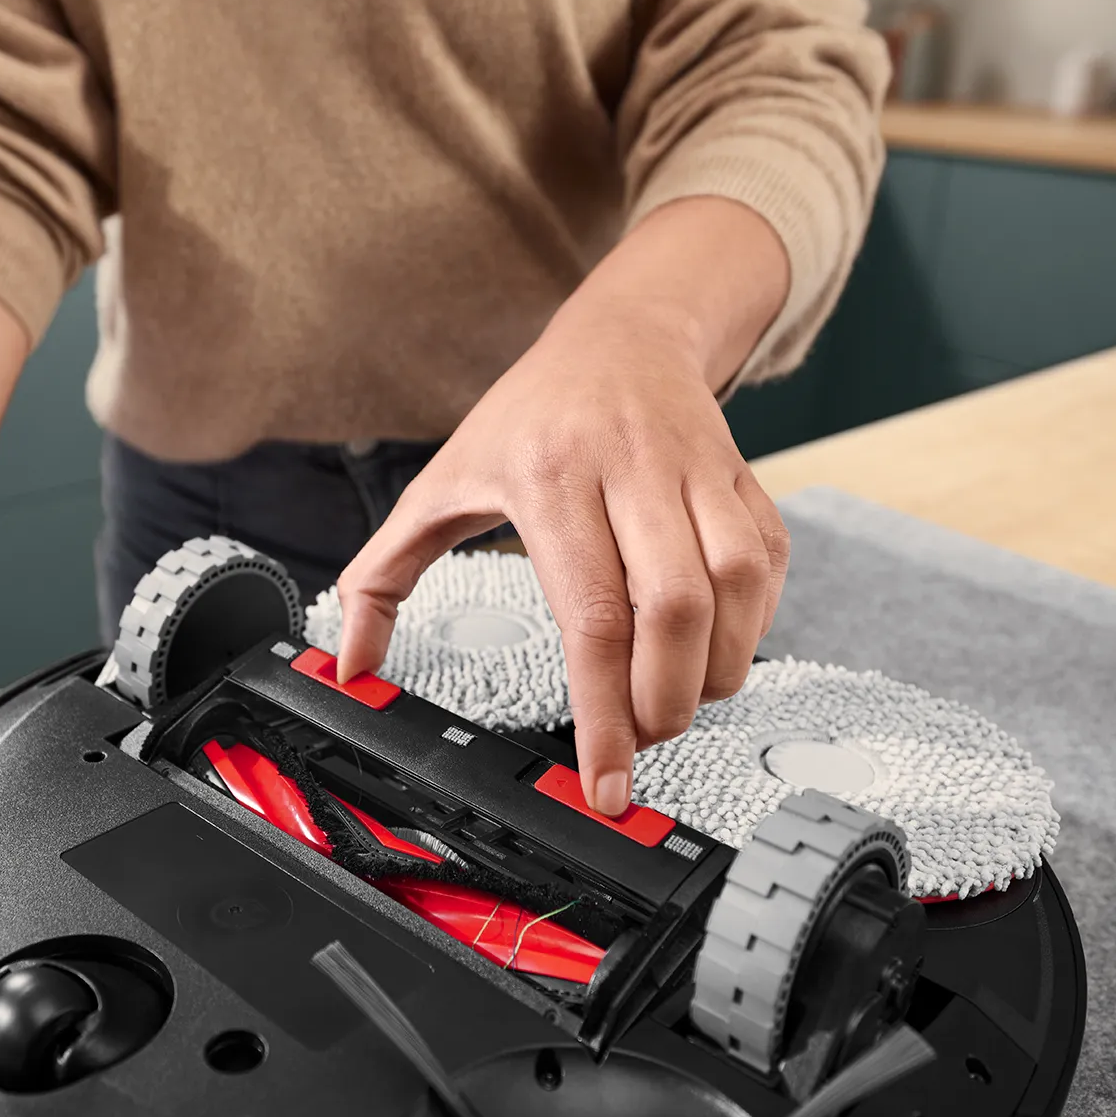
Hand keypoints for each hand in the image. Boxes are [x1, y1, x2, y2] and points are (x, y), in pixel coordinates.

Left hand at [335, 198, 792, 815]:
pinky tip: (715, 650)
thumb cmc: (527, 417)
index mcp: (548, 476)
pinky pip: (768, 567)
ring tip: (678, 700)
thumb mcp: (439, 482)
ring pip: (733, 589)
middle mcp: (630, 469)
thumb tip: (348, 663)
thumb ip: (383, 574)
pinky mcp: (743, 478)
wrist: (622, 334)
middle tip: (640, 738)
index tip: (605, 781)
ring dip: (716, 669)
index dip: (604, 711)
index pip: (590, 613)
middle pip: (673, 608)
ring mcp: (695, 470)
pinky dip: (751, 626)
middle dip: (664, 701)